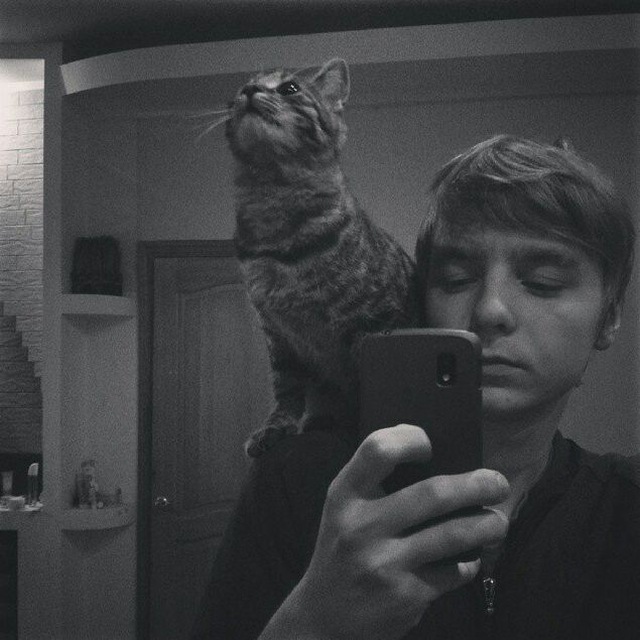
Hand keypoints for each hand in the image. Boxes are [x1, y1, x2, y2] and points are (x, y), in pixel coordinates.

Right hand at [260, 424, 509, 639]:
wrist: (324, 617)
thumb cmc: (342, 548)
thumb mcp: (344, 508)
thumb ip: (375, 481)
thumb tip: (437, 455)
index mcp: (344, 495)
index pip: (378, 449)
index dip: (410, 438)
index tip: (430, 445)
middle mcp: (361, 526)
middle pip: (432, 493)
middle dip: (477, 485)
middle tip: (498, 483)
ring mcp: (384, 563)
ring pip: (453, 535)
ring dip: (487, 525)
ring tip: (498, 521)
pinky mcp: (405, 597)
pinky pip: (453, 572)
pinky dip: (470, 563)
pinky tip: (471, 558)